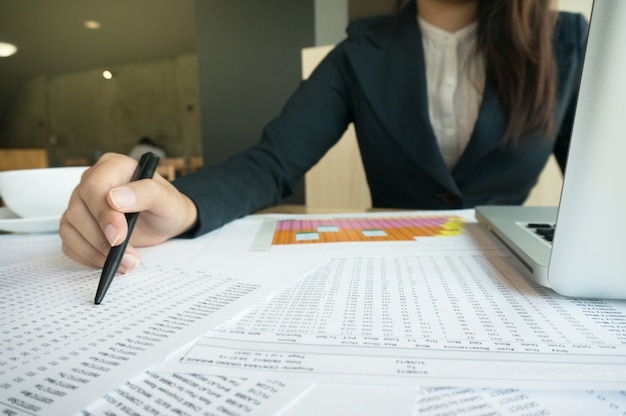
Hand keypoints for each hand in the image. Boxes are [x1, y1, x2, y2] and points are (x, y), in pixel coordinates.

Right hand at [60, 153, 197, 272]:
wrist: (166, 221)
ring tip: (126, 262)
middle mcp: (92, 182)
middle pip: (78, 211)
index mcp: (112, 167)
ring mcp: (82, 204)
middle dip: (102, 240)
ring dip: (96, 252)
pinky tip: (109, 261)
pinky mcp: (78, 225)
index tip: (119, 236)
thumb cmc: (166, 205)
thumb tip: (115, 198)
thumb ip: (146, 193)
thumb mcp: (166, 199)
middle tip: (128, 256)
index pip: (94, 187)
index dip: (103, 214)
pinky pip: (70, 243)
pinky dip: (88, 257)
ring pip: (70, 228)